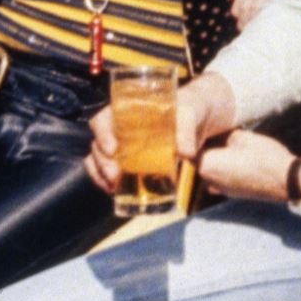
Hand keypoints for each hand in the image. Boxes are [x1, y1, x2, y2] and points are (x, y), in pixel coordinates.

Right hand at [84, 71, 236, 194]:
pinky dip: (105, 181)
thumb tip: (184, 152)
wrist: (202, 121)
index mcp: (129, 111)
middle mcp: (121, 128)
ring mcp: (124, 146)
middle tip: (114, 176)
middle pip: (98, 143)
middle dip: (102, 162)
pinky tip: (113, 190)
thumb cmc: (191, 110)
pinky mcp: (130, 162)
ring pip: (98, 158)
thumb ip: (187, 128)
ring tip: (112, 187)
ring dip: (100, 173)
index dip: (102, 133)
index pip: (104, 119)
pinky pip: (108, 170)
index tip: (112, 149)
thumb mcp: (191, 114)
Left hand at [197, 129, 293, 200]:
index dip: (193, 135)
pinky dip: (224, 167)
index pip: (190, 148)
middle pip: (200, 159)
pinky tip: (235, 156)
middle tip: (212, 129)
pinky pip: (221, 176)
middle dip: (205, 145)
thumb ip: (223, 135)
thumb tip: (215, 133)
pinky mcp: (232, 192)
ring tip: (226, 141)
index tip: (197, 124)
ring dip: (215, 156)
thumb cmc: (264, 156)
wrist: (286, 181)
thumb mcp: (241, 137)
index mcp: (206, 164)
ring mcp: (221, 189)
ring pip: (211, 168)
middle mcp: (209, 180)